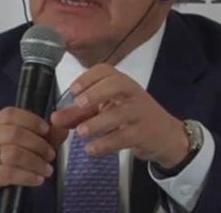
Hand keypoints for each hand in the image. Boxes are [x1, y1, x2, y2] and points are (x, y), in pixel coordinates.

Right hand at [0, 107, 67, 212]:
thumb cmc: (9, 162)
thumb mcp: (30, 146)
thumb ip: (47, 136)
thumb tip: (64, 127)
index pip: (10, 113)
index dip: (31, 120)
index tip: (47, 130)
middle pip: (13, 133)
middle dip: (38, 144)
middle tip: (51, 155)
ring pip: (12, 154)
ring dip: (35, 162)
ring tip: (47, 170)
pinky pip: (8, 173)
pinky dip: (27, 176)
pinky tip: (38, 180)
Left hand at [50, 63, 188, 168]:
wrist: (166, 135)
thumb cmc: (131, 117)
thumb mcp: (106, 111)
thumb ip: (79, 114)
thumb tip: (54, 118)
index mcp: (121, 82)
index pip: (105, 70)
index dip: (88, 78)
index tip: (73, 90)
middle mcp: (132, 93)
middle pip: (116, 84)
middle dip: (96, 93)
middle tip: (79, 105)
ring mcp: (140, 112)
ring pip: (120, 113)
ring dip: (98, 123)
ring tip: (81, 133)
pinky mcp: (144, 133)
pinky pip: (124, 137)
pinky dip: (106, 144)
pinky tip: (92, 149)